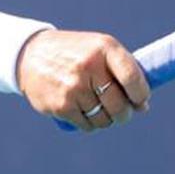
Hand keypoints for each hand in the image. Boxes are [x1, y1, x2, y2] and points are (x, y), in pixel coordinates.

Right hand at [16, 29, 149, 131]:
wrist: (31, 54)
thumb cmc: (76, 54)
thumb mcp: (99, 49)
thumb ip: (123, 72)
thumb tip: (143, 106)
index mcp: (104, 48)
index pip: (132, 78)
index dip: (141, 94)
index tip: (140, 101)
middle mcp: (89, 66)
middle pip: (120, 105)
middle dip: (125, 114)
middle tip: (122, 112)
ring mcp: (74, 87)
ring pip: (104, 119)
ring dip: (106, 120)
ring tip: (100, 109)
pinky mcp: (61, 105)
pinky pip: (87, 126)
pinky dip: (90, 124)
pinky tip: (85, 112)